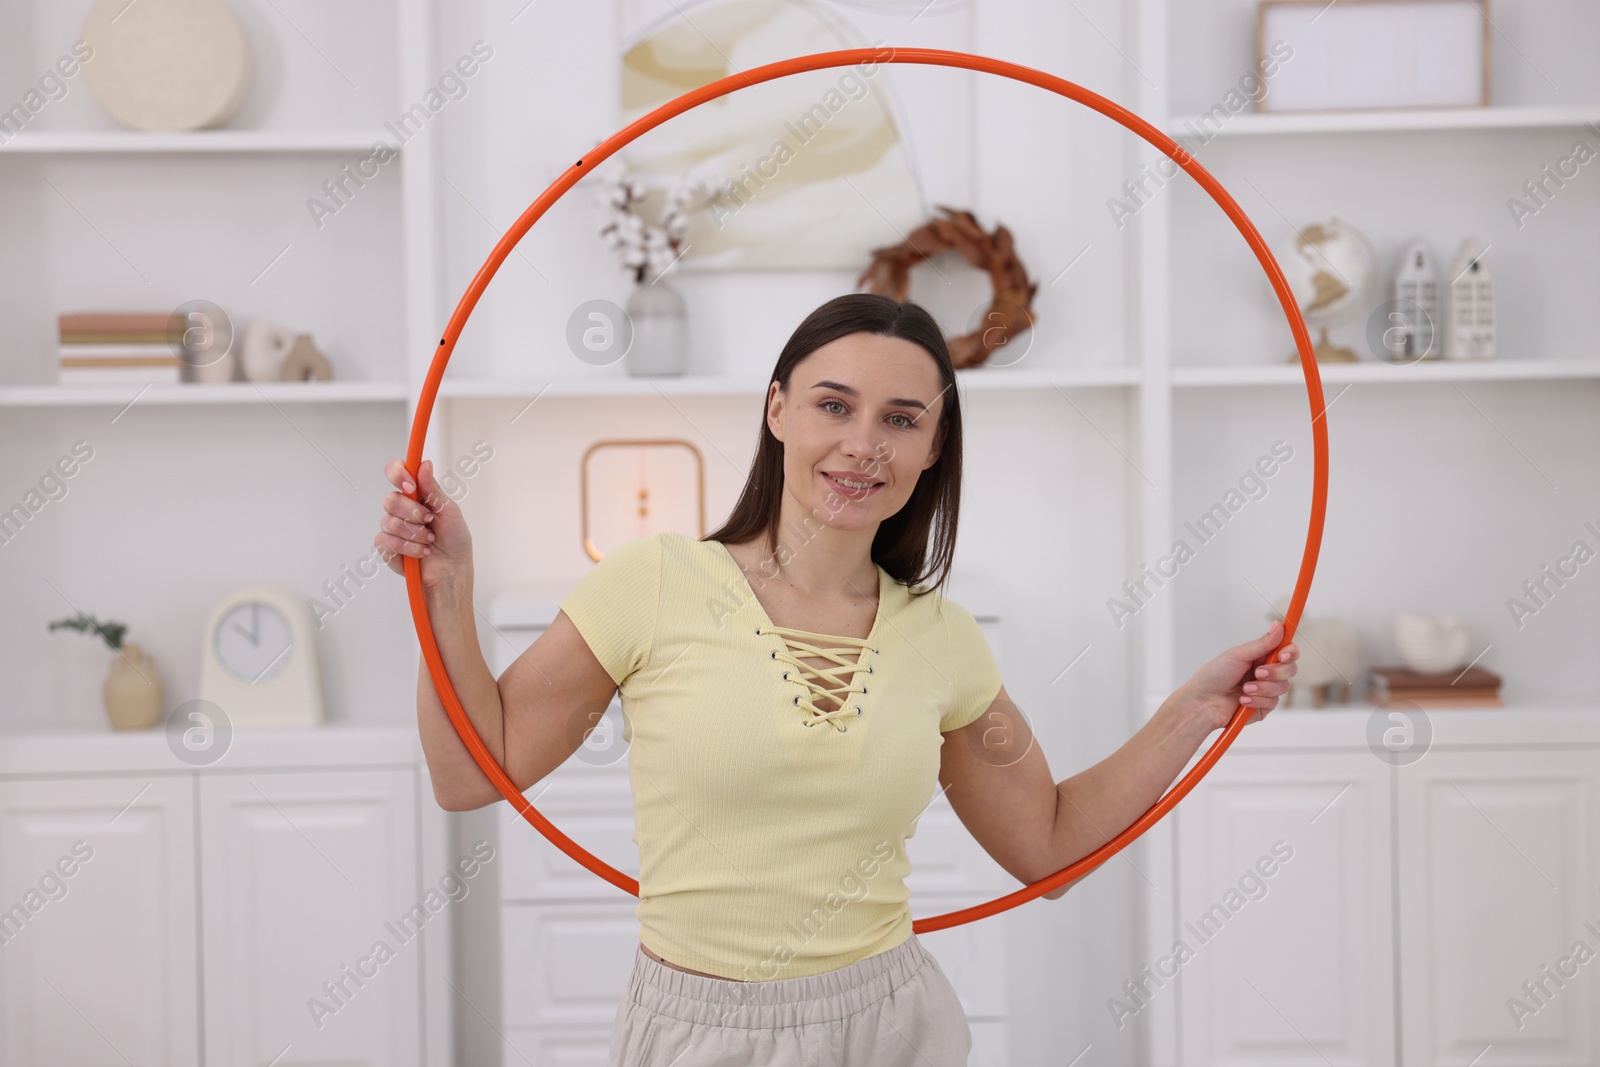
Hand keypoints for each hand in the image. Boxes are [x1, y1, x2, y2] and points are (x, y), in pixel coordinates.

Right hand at [376, 459, 472, 591]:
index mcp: (416, 495)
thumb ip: (433, 488)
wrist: (452, 570)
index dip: (398, 474)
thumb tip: (423, 464)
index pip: (396, 472)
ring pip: (389, 522)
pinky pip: (386, 541)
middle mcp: (402, 509)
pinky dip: (408, 548)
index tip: (411, 486)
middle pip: (390, 499)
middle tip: (429, 521)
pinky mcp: (387, 547)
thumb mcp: (449, 510)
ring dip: (414, 533)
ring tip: (429, 540)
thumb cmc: (454, 540)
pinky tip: (421, 552)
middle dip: (412, 512)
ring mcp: (393, 528)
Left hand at [1180, 620, 1298, 730]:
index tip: (1283, 655)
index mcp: (1261, 656)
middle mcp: (1266, 672)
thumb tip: (1279, 626)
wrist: (1202, 701)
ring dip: (1263, 688)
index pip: (1287, 651)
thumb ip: (1262, 643)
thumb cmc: (1214, 675)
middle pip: (1290, 669)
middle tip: (1257, 673)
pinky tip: (1242, 700)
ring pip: (1283, 687)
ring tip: (1244, 689)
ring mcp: (1266, 690)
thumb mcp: (1237, 655)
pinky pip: (1273, 703)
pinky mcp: (1264, 707)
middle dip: (1275, 672)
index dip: (1290, 652)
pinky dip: (1257, 700)